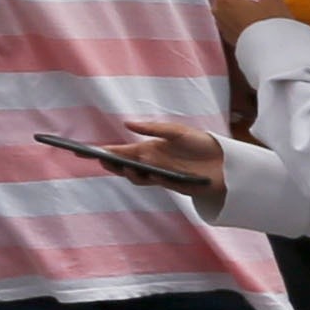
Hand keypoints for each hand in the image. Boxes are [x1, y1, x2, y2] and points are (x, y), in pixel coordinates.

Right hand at [105, 118, 227, 196]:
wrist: (227, 162)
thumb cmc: (201, 143)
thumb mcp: (177, 131)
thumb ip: (152, 128)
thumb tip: (127, 123)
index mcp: (149, 149)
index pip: (121, 151)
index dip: (102, 152)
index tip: (83, 152)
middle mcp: (151, 163)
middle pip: (123, 167)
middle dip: (110, 165)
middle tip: (101, 161)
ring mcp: (160, 175)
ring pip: (136, 177)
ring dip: (128, 173)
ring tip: (124, 166)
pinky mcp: (173, 185)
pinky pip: (155, 182)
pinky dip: (147, 177)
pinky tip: (144, 172)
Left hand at [216, 0, 297, 45]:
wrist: (271, 54)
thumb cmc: (270, 24)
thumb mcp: (274, 1)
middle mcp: (217, 11)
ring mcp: (221, 26)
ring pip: (229, 8)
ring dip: (245, 6)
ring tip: (264, 12)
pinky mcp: (228, 37)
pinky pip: (232, 21)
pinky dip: (243, 18)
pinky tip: (259, 24)